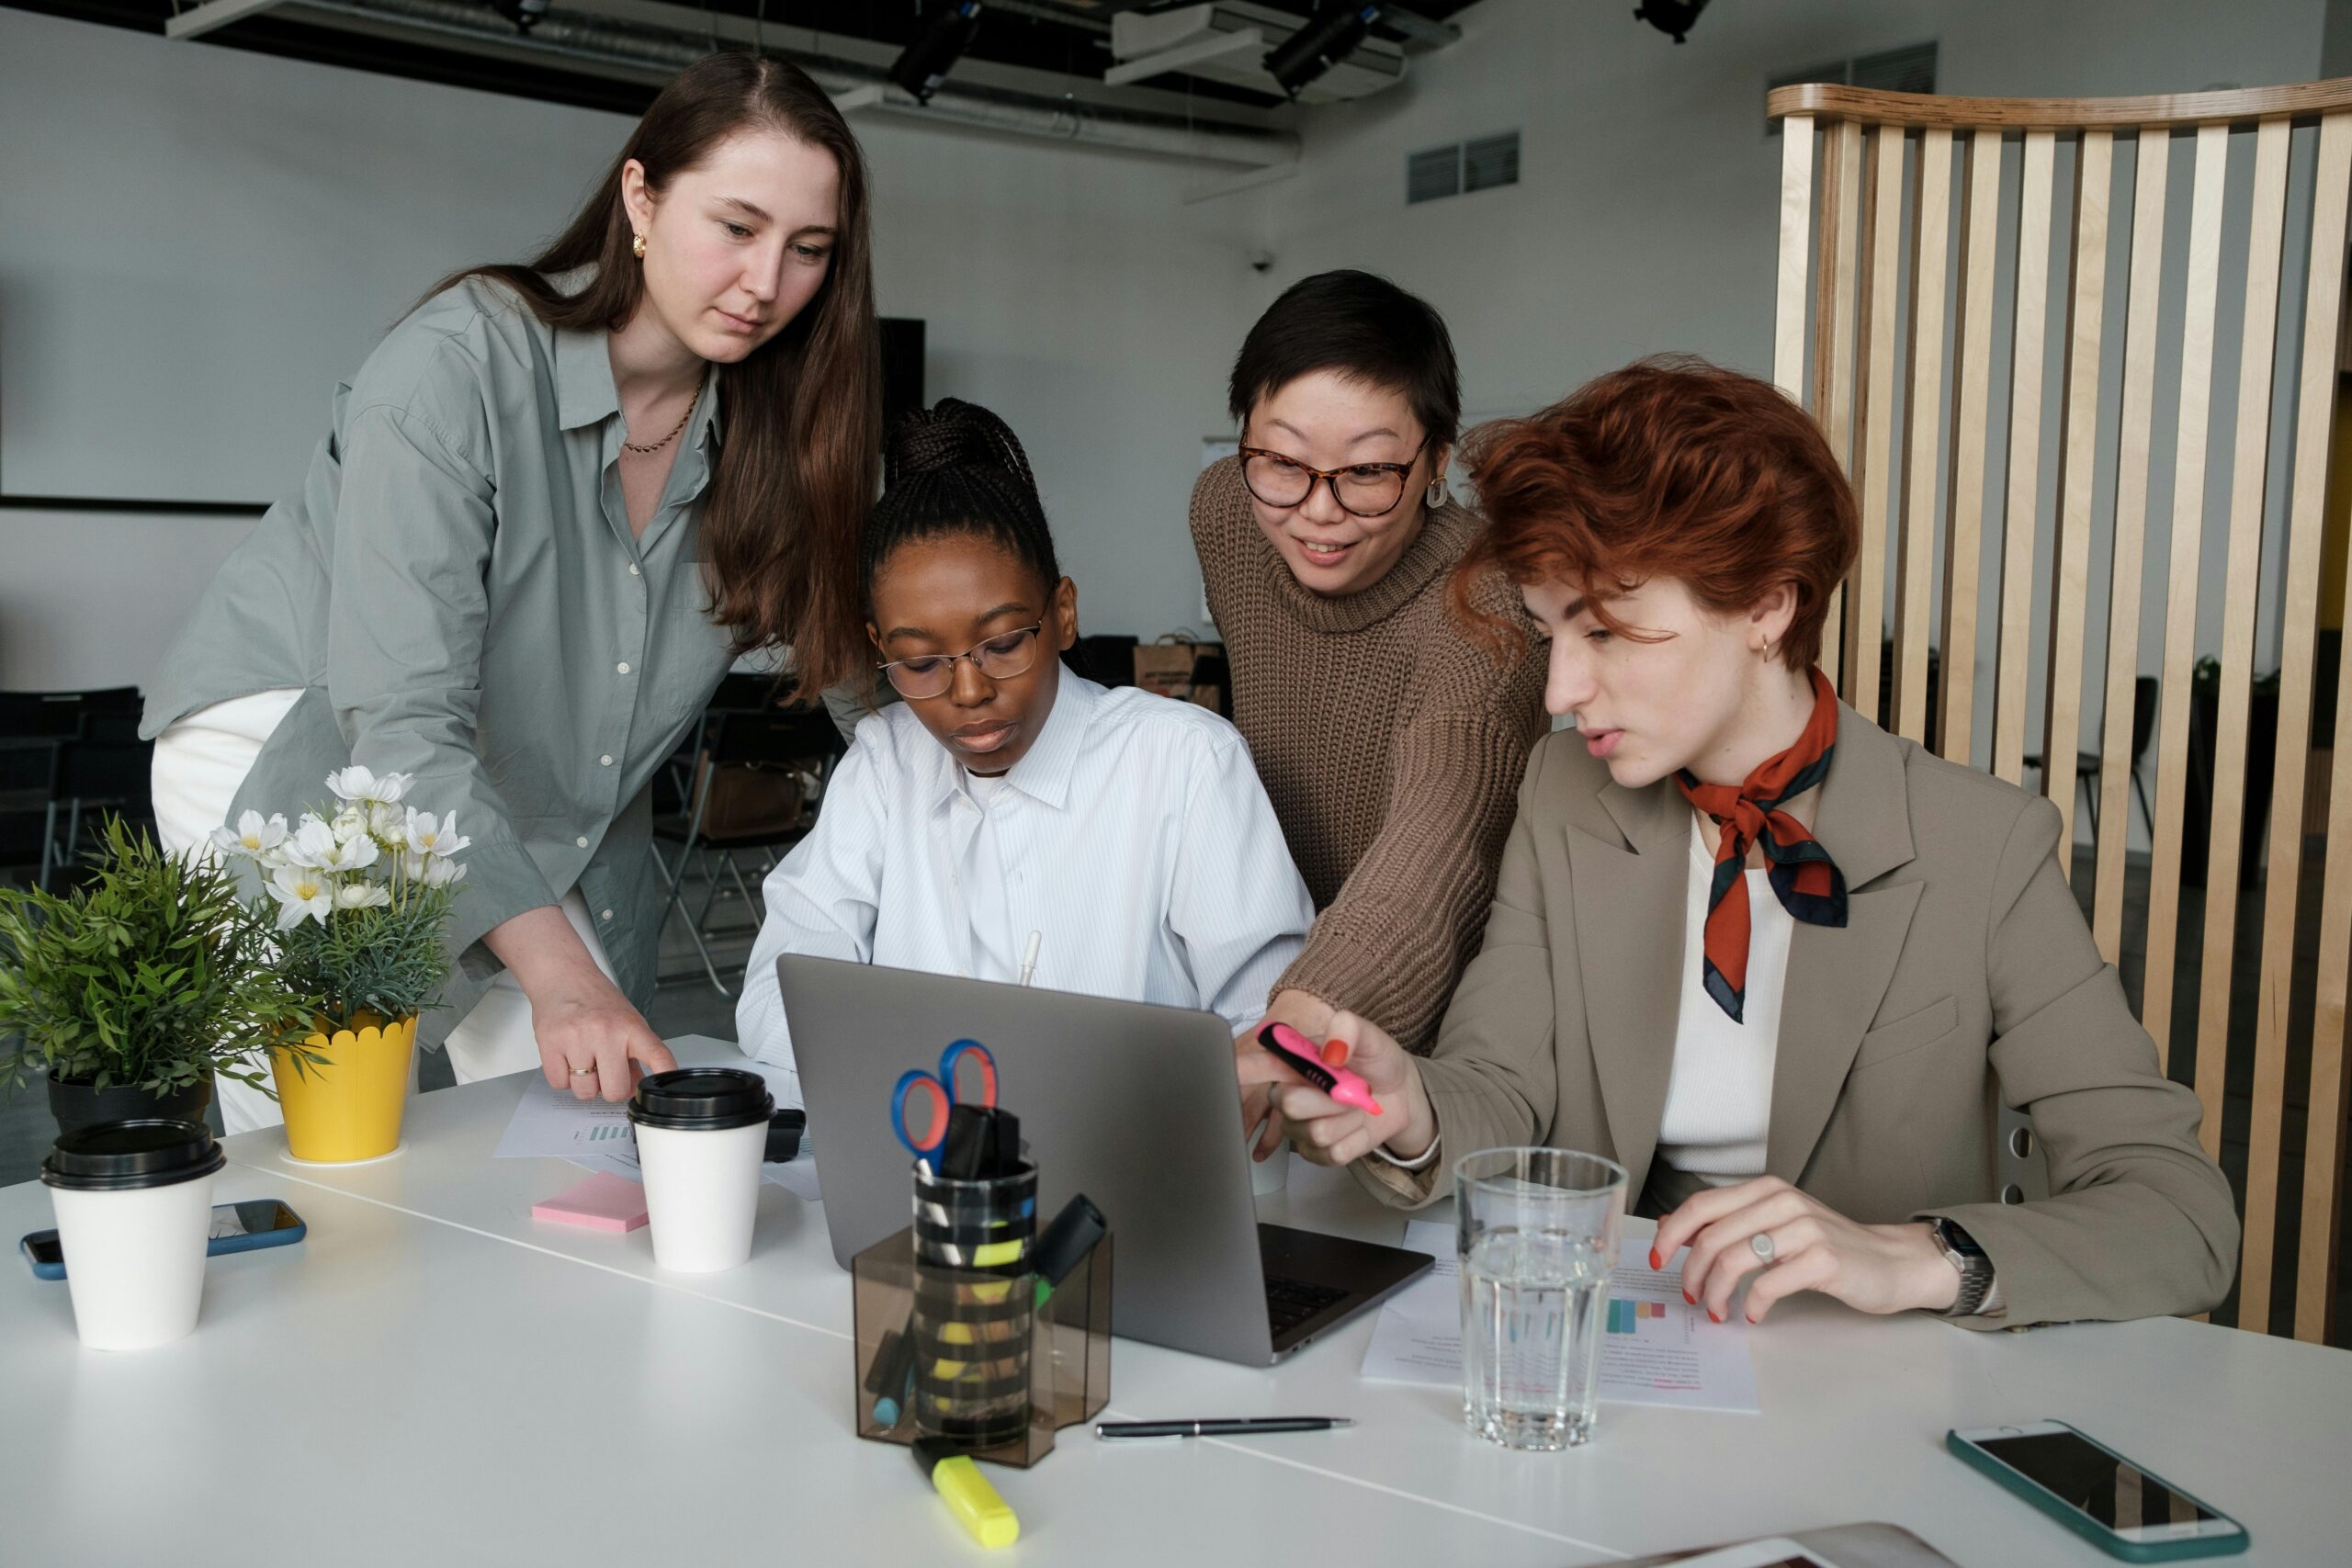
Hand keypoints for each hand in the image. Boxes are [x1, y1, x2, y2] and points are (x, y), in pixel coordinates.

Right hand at [483, 904, 675, 1104]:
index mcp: (631, 1027)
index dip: (664, 1074)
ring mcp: (577, 1038)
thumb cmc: (596, 1000)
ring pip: (585, 1092)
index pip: (656, 1055)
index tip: (665, 1088)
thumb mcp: (626, 1021)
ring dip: (585, 1083)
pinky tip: (567, 1057)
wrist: (563, 975)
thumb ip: (635, 1054)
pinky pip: (560, 1084)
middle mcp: (606, 1032)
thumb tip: (638, 1086)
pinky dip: (563, 1077)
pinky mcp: (550, 1043)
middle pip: (615, 1091)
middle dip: (610, 1088)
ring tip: (584, 1059)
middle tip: (605, 1071)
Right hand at [1233, 1009, 1430, 1168]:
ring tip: (1354, 1104)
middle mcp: (1287, 1094)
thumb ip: (1348, 1029)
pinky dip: (1356, 1139)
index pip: (1255, 1066)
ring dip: (1348, 1117)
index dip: (1239, 1069)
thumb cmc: (1375, 1061)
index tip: (1228, 1070)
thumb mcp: (1368, 1035)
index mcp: (1291, 1062)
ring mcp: (1299, 1126)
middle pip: (1288, 1103)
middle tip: (1349, 1087)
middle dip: (1329, 1097)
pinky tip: (1356, 1126)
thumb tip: (1330, 1052)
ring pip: (1317, 1131)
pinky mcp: (1315, 1152)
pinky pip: (1333, 1153)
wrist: (1398, 1094)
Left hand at [1650, 1176, 1959, 1323]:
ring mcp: (1804, 1229)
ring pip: (1733, 1261)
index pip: (1701, 1205)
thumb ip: (1729, 1223)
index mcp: (1765, 1189)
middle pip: (1711, 1237)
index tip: (1656, 1259)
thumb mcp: (1774, 1224)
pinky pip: (1768, 1285)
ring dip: (1716, 1294)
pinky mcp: (1823, 1259)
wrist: (1890, 1261)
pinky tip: (1755, 1314)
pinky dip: (1753, 1305)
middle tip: (1692, 1297)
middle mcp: (1782, 1202)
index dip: (1671, 1233)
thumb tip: (1671, 1228)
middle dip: (1691, 1273)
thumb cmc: (1828, 1246)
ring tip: (1718, 1311)